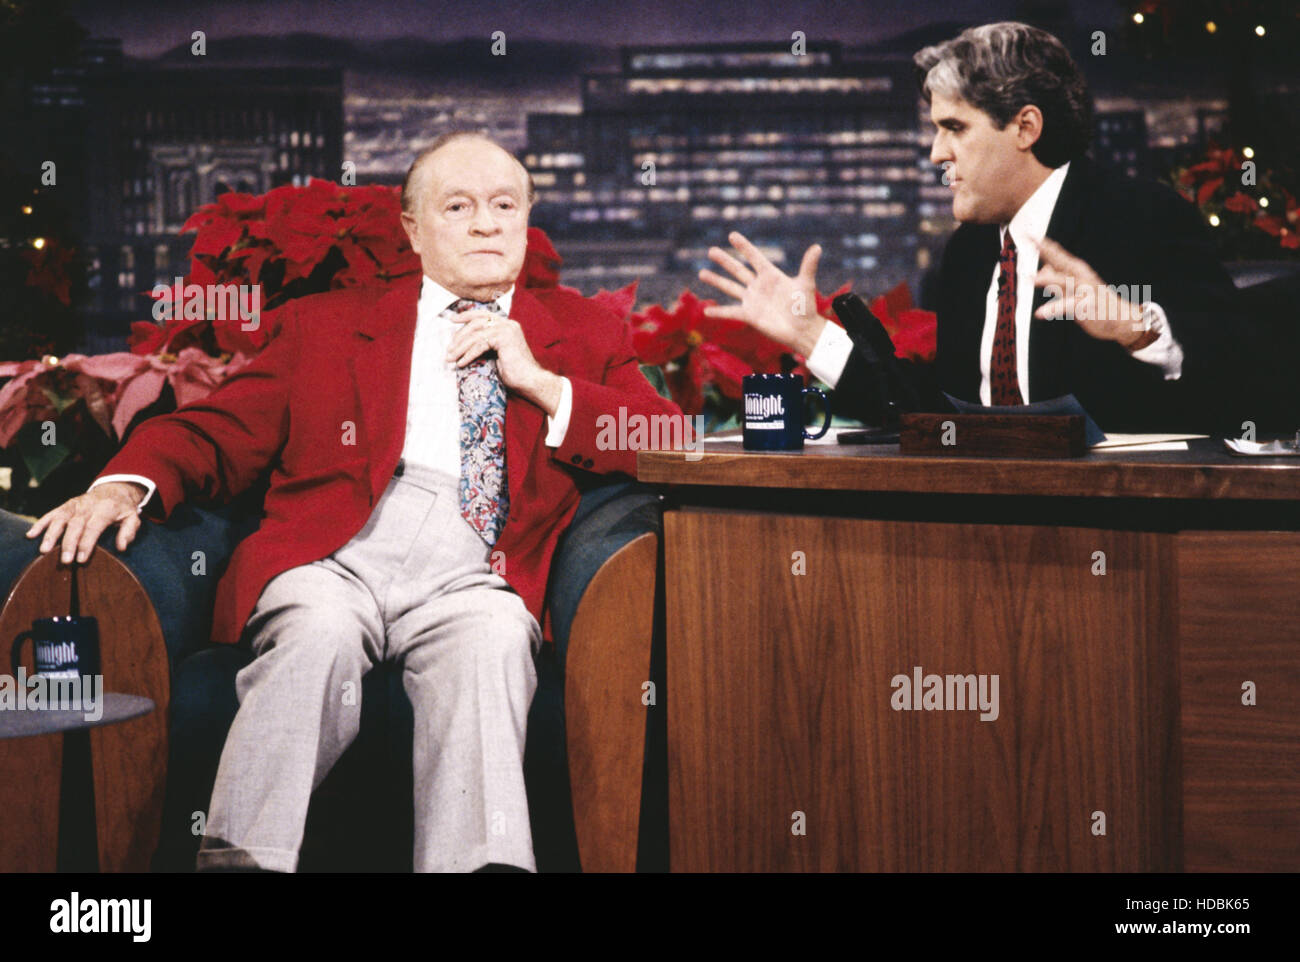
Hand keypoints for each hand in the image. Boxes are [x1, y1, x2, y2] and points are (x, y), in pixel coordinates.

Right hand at [25, 481, 146, 563]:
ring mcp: (74, 505)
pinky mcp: (65, 506)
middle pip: (75, 525)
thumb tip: (122, 547)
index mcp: (104, 510)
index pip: (93, 527)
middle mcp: (87, 506)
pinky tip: (30, 535)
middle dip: (68, 543)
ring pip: (60, 519)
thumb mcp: (133, 518)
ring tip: (44, 550)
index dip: (86, 543)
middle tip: (64, 561)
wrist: (114, 489)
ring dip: (50, 535)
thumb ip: (129, 532)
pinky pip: (51, 514)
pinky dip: (40, 524)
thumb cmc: (123, 509)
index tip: (81, 559)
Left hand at [446, 311, 562, 414]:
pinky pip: (480, 344)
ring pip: (476, 334)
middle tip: (449, 347)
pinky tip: (461, 363)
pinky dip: (468, 354)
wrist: (530, 380)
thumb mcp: (496, 353)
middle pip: (476, 322)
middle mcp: (507, 324)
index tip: (452, 319)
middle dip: (460, 335)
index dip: (466, 315)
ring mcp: (506, 329)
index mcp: (507, 325)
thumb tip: (466, 343)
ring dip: (460, 347)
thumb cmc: (515, 372)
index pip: (483, 315)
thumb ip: (486, 343)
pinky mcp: (504, 338)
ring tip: (451, 358)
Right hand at [699, 231, 826, 356]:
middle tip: (711, 250)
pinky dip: (718, 312)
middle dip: (724, 260)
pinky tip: (706, 311)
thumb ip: (808, 266)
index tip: (732, 235)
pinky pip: (731, 312)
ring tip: (702, 273)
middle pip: (738, 270)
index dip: (744, 247)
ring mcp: (752, 300)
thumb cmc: (805, 307)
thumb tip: (817, 247)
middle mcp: (759, 286)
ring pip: (730, 287)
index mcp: (771, 275)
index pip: (755, 257)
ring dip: (716, 280)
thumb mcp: (806, 284)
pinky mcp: (749, 315)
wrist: (802, 330)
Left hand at [1032, 237, 1151, 347]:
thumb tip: (1043, 269)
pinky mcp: (1088, 305)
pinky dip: (1055, 308)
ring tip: (1032, 279)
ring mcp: (1086, 290)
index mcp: (1076, 272)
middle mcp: (1081, 277)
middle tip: (1031, 240)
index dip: (1043, 244)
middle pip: (1062, 260)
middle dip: (1047, 250)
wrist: (1121, 318)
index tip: (1028, 234)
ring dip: (1049, 280)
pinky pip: (1070, 306)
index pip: (1057, 255)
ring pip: (1066, 282)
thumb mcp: (1072, 290)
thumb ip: (1056, 280)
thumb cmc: (1095, 303)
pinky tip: (1040, 313)